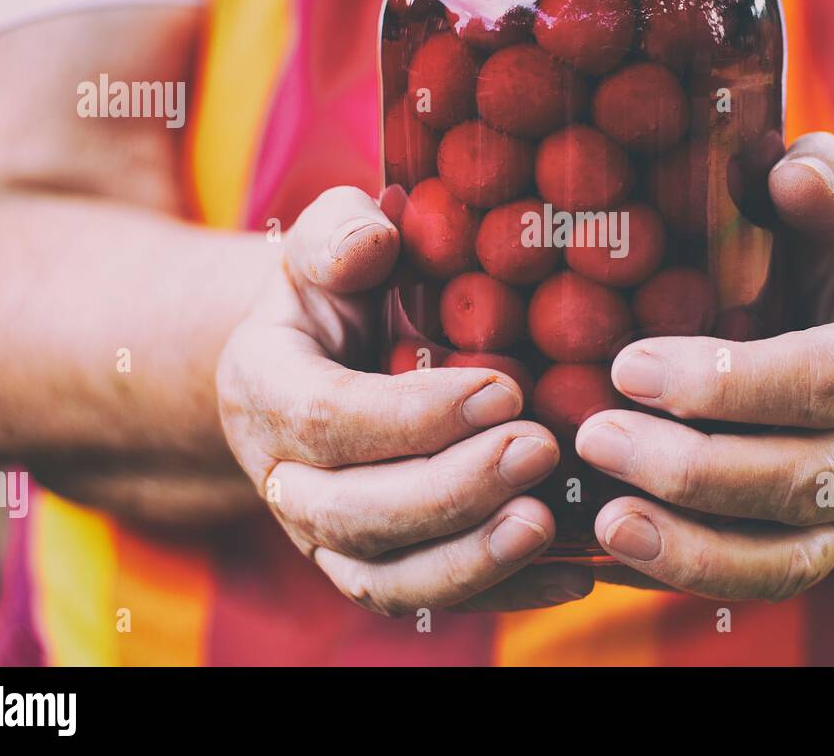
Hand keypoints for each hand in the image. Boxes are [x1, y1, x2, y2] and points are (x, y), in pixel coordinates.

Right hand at [217, 186, 591, 614]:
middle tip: (538, 448)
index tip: (502, 389)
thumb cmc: (338, 292)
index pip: (325, 417)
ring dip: (468, 560)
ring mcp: (324, 534)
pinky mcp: (374, 564)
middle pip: (351, 512)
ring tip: (544, 522)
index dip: (414, 415)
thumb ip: (338, 234)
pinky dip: (499, 594)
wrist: (321, 358)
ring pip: (382, 578)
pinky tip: (569, 575)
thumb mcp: (326, 246)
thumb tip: (373, 241)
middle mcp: (283, 477)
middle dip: (450, 489)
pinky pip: (427, 600)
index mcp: (264, 386)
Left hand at [577, 133, 833, 599]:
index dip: (728, 383)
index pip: (821, 379)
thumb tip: (788, 170)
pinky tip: (619, 553)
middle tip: (593, 434)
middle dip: (692, 466)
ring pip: (787, 552)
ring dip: (691, 543)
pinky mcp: (814, 546)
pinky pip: (766, 582)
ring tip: (604, 517)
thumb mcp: (833, 213)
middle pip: (799, 476)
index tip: (629, 365)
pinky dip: (695, 577)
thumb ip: (825, 181)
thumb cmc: (822, 266)